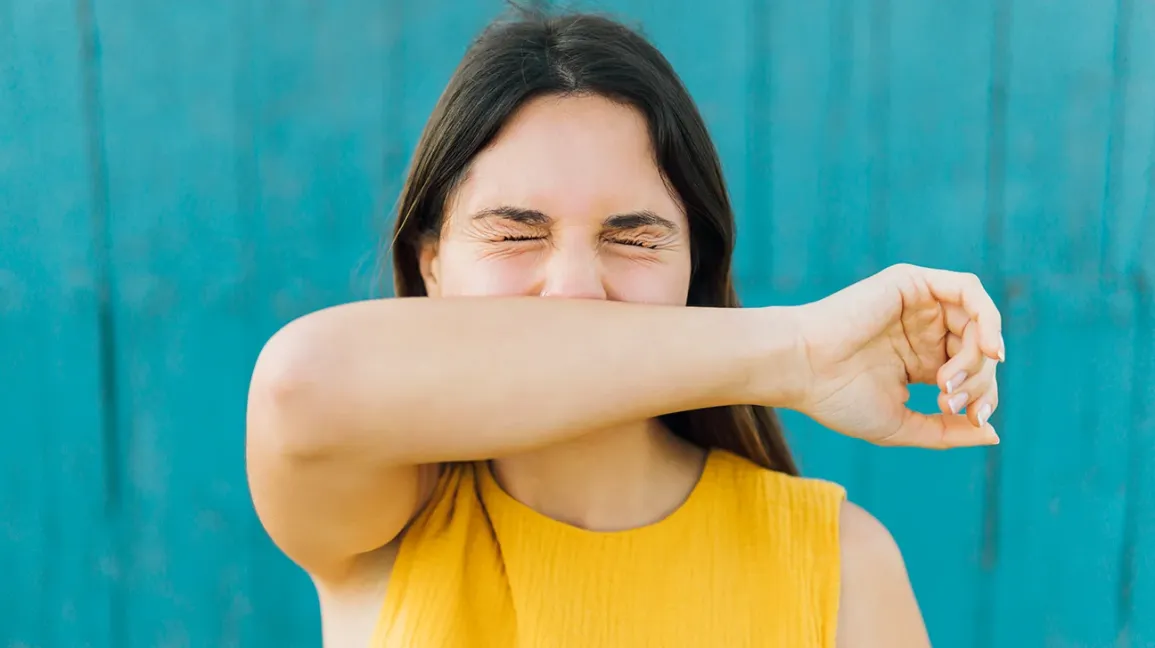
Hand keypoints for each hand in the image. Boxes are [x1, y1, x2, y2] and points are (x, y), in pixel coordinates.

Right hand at [793, 263, 1004, 448]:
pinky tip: (988, 346)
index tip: (973, 420)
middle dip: (978, 380)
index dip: (983, 397)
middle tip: (949, 401)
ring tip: (950, 380)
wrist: (802, 369)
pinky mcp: (912, 282)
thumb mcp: (903, 426)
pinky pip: (968, 289)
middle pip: (979, 348)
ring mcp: (919, 304)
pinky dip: (987, 317)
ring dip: (978, 354)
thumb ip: (947, 431)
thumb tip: (993, 435)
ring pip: (978, 321)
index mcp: (919, 361)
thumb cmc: (838, 398)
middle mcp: (922, 330)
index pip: (972, 374)